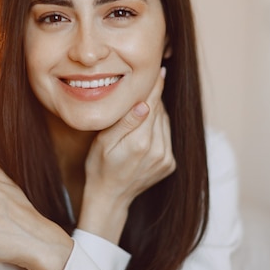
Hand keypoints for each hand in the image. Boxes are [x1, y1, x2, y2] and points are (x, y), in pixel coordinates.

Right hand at [78, 68, 175, 242]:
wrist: (110, 198)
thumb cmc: (99, 167)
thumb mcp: (103, 143)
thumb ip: (125, 122)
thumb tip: (144, 103)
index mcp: (141, 142)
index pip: (152, 105)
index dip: (155, 87)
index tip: (160, 71)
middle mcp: (159, 150)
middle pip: (161, 113)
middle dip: (153, 100)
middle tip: (144, 89)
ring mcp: (166, 159)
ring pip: (165, 124)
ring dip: (156, 114)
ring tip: (141, 111)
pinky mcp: (170, 164)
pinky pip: (167, 138)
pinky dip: (158, 130)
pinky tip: (144, 133)